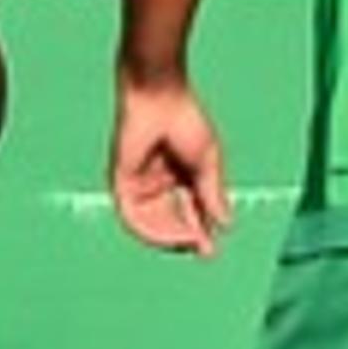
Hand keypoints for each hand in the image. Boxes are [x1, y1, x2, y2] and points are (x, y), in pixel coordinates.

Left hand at [111, 75, 230, 254]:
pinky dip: (151, 231)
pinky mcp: (121, 184)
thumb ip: (212, 195)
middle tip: (203, 249)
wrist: (159, 98)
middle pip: (170, 222)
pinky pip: (132, 218)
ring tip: (190, 242)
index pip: (189, 212)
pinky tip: (172, 236)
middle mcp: (156, 184)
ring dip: (170, 238)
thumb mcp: (207, 164)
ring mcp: (138, 185)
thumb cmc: (185, 121)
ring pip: (151, 225)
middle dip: (186, 238)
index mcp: (177, 177)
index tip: (212, 250)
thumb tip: (226, 226)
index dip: (200, 231)